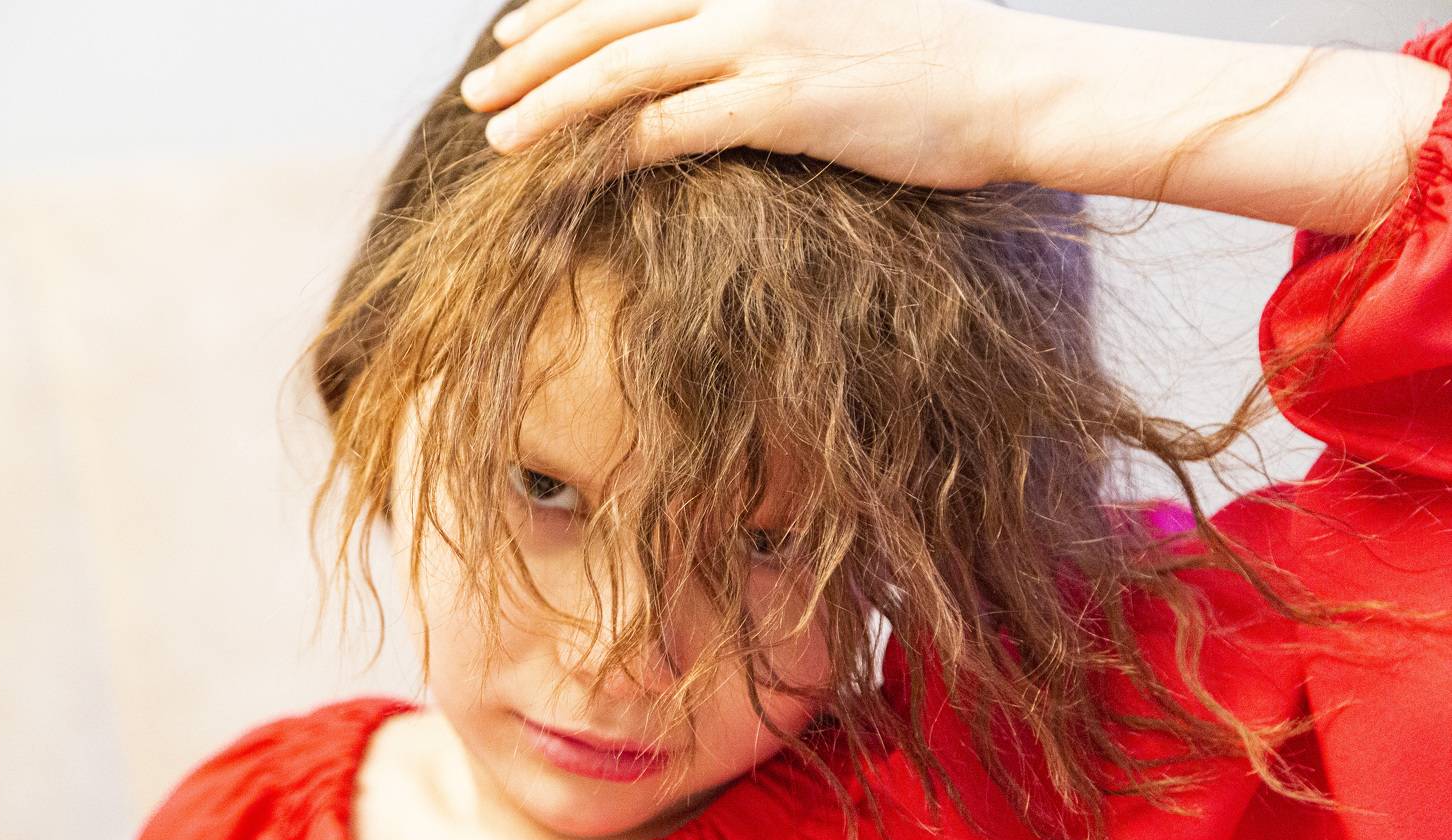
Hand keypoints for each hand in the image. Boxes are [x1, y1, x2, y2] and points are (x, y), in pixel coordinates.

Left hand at [458, 0, 1041, 190]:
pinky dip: (612, 145)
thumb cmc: (937, 59)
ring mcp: (764, 37)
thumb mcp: (843, 11)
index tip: (512, 41)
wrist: (1012, 83)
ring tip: (497, 136)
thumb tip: (719, 51)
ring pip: (624, 64)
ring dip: (551, 104)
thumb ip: (770, 20)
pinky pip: (672, 122)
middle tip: (480, 95)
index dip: (560, 8)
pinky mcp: (783, 100)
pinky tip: (571, 170)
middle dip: (533, 57)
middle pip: (610, 15)